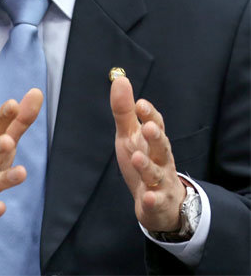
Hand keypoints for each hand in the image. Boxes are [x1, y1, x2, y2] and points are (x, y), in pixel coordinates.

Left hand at [110, 76, 185, 232]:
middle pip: (161, 147)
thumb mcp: (130, 135)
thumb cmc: (144, 160)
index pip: (155, 124)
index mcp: (153, 141)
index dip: (149, 115)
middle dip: (156, 137)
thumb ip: (124, 110)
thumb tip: (120, 79)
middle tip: (148, 127)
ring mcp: (161, 182)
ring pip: (157, 174)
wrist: (162, 203)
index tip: (140, 104)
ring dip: (148, 166)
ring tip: (137, 158)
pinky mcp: (158, 203)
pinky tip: (147, 197)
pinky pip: (156, 202)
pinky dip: (152, 199)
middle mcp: (161, 159)